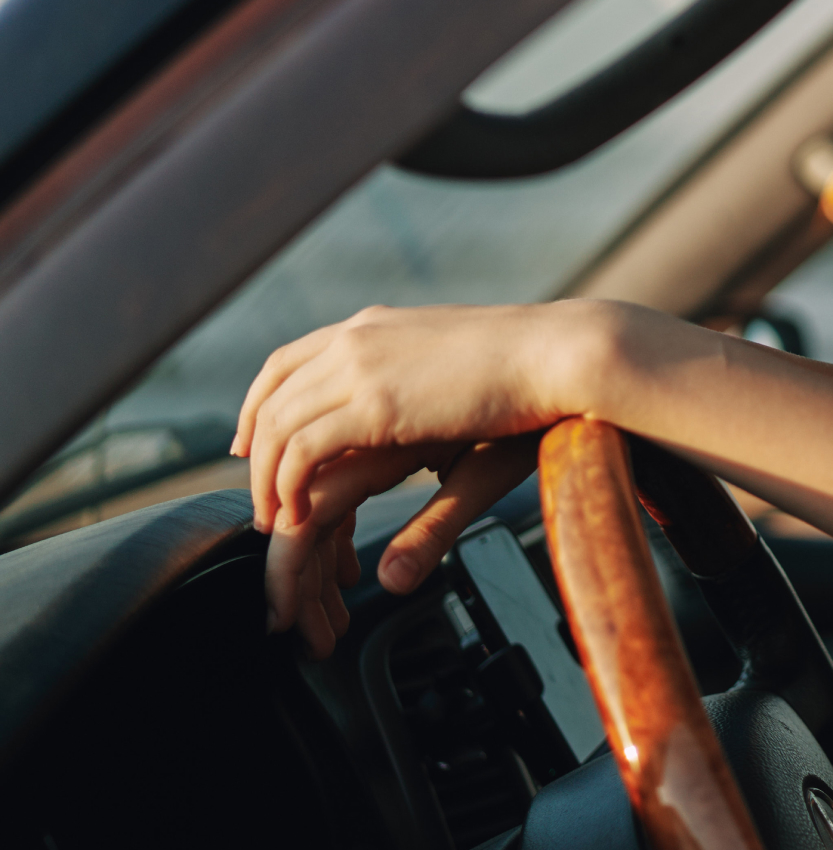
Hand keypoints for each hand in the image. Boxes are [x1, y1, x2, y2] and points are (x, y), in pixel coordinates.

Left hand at [237, 301, 611, 657]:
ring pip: (278, 426)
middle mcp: (357, 339)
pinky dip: (289, 486)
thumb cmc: (533, 372)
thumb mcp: (457, 383)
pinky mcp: (374, 403)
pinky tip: (299, 516)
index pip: (287, 360)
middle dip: (256, 452)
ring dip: (267, 480)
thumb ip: (424, 400)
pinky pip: (302, 449)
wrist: (562, 353)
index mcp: (377, 327)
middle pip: (272, 395)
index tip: (252, 444)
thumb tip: (420, 436)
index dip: (258, 404)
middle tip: (260, 499)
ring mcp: (361, 367)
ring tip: (277, 522)